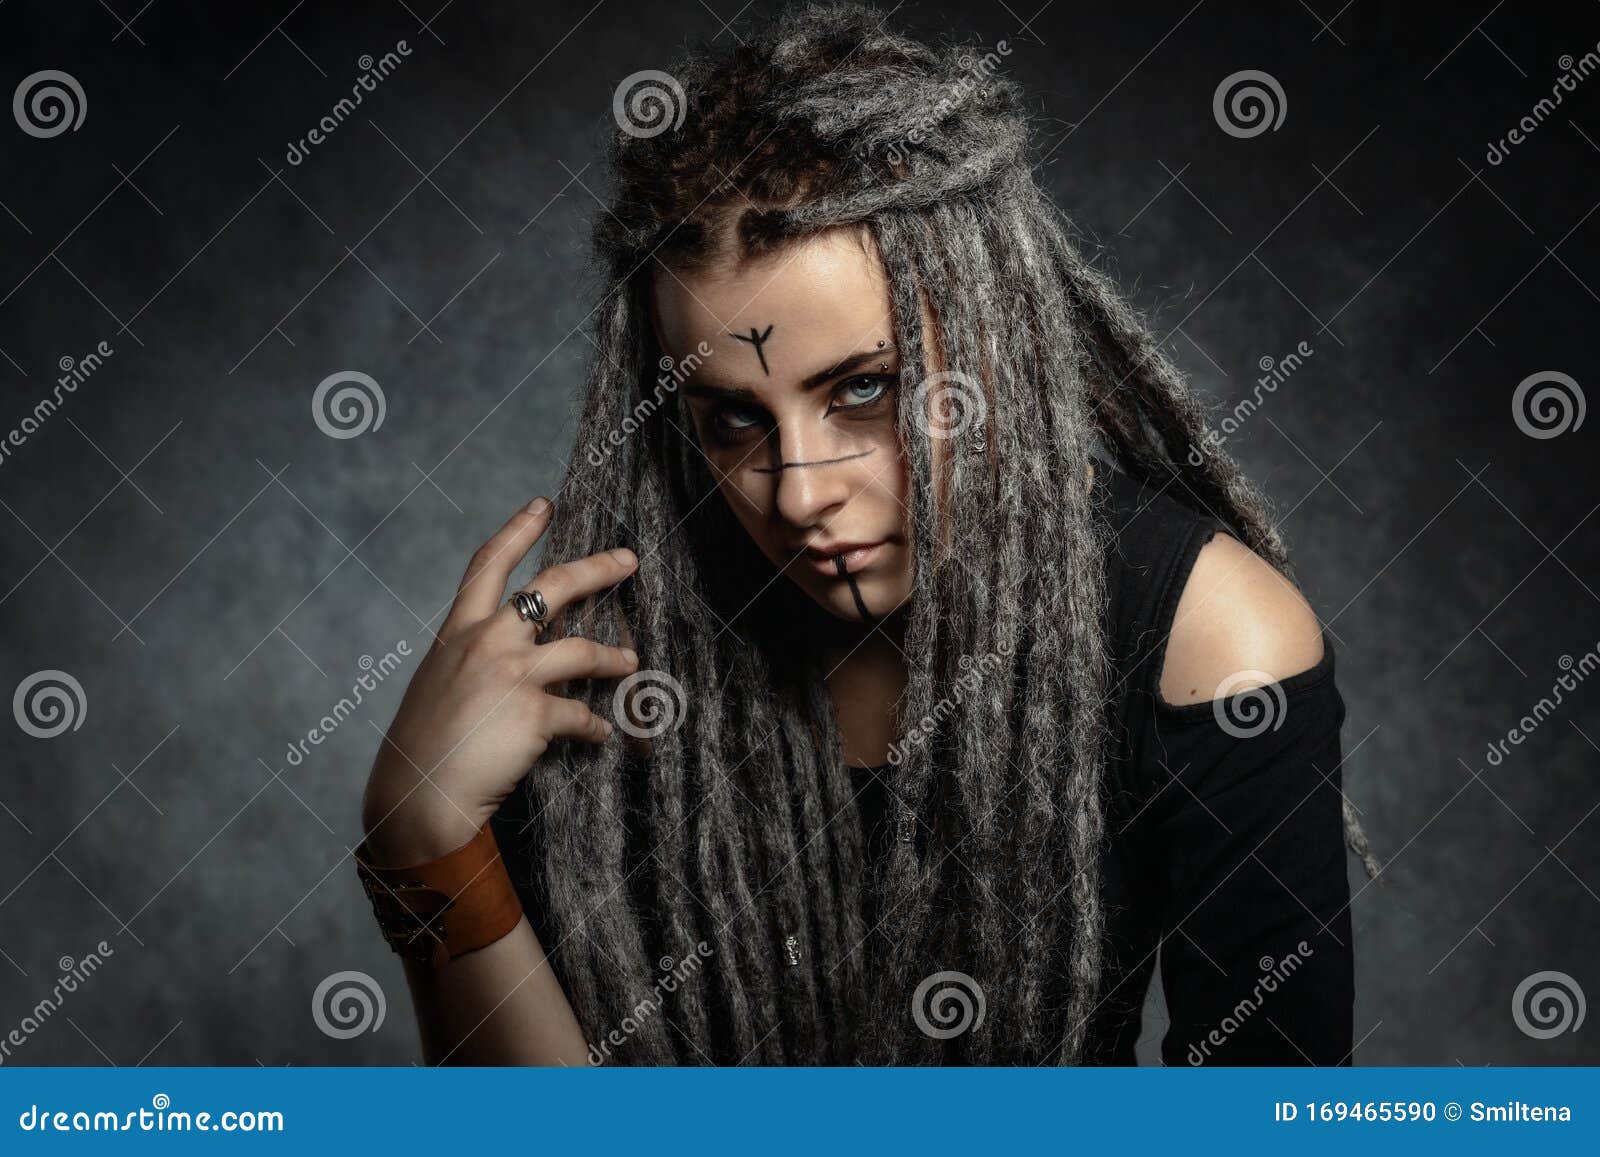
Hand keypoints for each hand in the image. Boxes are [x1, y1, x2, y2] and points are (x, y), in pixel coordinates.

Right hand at [360, 497, 639, 864]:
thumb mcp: (439, 684)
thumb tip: (521, 653)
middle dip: (597, 567)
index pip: (488, 564)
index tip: (545, 504)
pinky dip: (596, 727)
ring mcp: (512, 675)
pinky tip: (603, 736)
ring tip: (630, 661)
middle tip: (628, 558)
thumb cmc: (424, 746)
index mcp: (458, 632)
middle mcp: (486, 643)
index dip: (518, 529)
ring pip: (582, 650)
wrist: (417, 796)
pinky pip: (581, 716)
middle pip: (552, 587)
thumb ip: (476, 659)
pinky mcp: (534, 714)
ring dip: (613, 656)